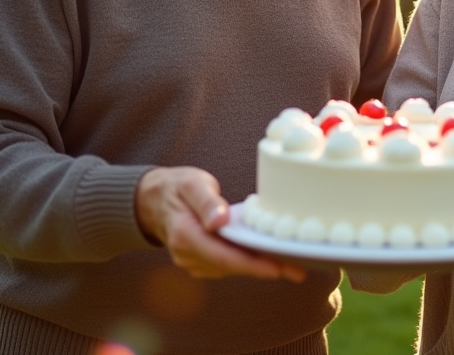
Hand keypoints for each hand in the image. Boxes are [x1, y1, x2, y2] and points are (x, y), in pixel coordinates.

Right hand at [135, 166, 304, 282]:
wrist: (155, 200)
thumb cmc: (177, 187)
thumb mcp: (191, 183)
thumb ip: (206, 201)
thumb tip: (219, 221)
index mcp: (186, 236)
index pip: (224, 257)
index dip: (253, 265)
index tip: (279, 268)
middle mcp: (187, 255)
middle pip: (232, 267)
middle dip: (265, 268)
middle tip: (299, 269)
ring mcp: (192, 262)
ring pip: (231, 268)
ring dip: (259, 265)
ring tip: (291, 261)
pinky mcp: (199, 262)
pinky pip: (227, 264)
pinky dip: (247, 260)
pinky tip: (268, 254)